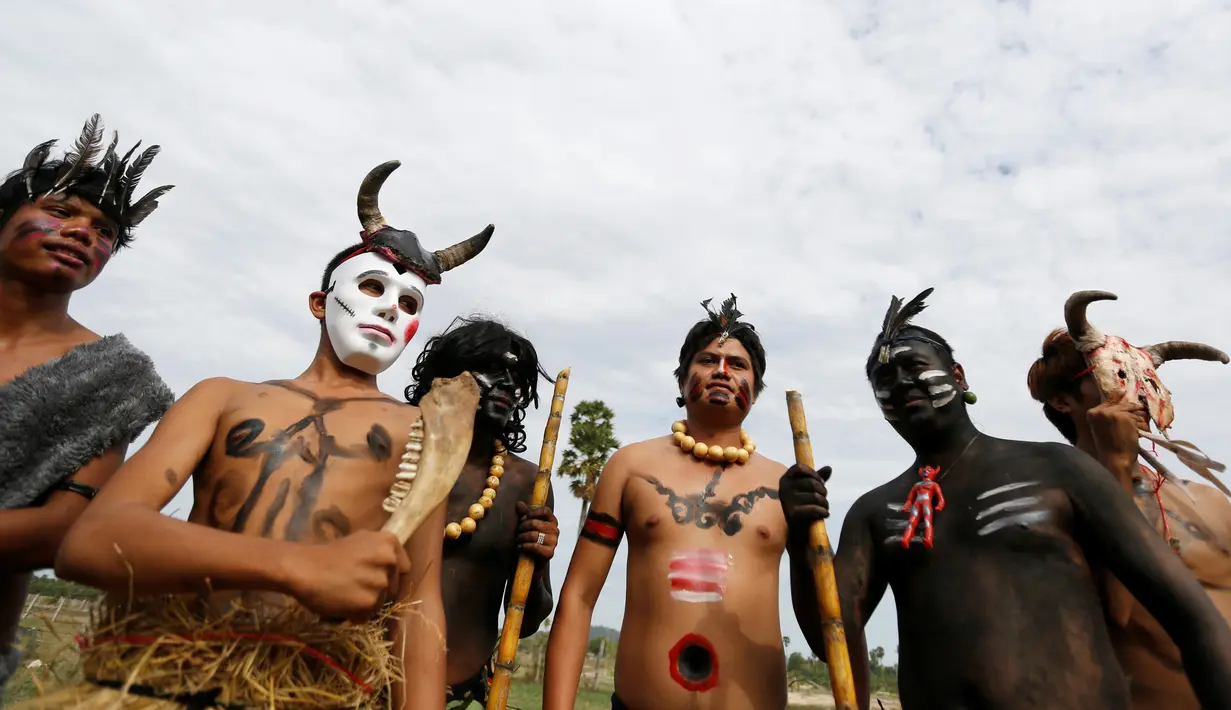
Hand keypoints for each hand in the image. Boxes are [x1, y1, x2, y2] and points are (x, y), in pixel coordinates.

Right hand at [284, 530, 409, 621]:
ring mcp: (381, 583)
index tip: (377, 578)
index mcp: (390, 543)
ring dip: (367, 602)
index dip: (391, 575)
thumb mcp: (361, 540)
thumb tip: (393, 564)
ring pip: (381, 601)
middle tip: (356, 586)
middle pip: (393, 586)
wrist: (304, 568)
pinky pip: (368, 615)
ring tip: (347, 595)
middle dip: (378, 589)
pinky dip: (356, 614)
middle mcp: (390, 561)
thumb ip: (380, 551)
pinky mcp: (369, 603)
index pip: (404, 567)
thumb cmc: (329, 554)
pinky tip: (342, 604)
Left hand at [515, 501, 558, 563]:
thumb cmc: (530, 539)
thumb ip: (524, 513)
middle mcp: (555, 530)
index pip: (544, 511)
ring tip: (518, 540)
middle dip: (522, 528)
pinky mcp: (550, 553)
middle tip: (517, 532)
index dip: (531, 513)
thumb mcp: (526, 525)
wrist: (532, 560)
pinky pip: (534, 546)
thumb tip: (519, 503)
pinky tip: (520, 547)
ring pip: (533, 535)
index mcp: (551, 520)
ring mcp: (554, 542)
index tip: (522, 518)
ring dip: (521, 538)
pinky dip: (524, 546)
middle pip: (535, 523)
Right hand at [779, 463, 831, 536]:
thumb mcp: (809, 489)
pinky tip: (825, 514)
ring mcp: (787, 501)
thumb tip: (829, 468)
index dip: (814, 473)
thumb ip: (818, 477)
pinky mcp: (793, 514)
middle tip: (824, 497)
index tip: (820, 481)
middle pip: (811, 482)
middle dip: (823, 490)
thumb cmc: (804, 504)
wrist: (797, 529)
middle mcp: (784, 488)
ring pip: (816, 496)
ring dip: (825, 502)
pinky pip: (815, 508)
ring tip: (825, 507)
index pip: (800, 467)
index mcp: (785, 479)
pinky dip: (824, 512)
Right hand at [1087, 390, 1143, 475]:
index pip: (1109, 399)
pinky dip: (1143, 426)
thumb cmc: (1109, 447)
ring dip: (1139, 420)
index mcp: (1092, 413)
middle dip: (1133, 412)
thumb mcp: (1104, 427)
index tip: (1125, 396)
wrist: (1114, 460)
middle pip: (1123, 404)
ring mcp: (1113, 413)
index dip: (1120, 400)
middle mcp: (1101, 410)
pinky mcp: (1125, 417)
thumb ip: (1110, 412)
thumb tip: (1121, 392)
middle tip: (1135, 421)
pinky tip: (1139, 434)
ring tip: (1137, 431)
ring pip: (1133, 410)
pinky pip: (1139, 417)